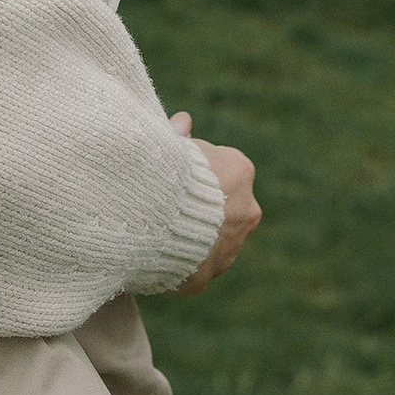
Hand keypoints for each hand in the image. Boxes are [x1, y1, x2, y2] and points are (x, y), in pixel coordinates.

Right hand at [169, 111, 259, 293]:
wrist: (149, 217)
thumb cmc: (161, 170)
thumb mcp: (170, 143)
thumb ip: (179, 134)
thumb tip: (184, 119)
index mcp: (240, 171)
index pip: (220, 166)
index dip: (194, 168)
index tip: (173, 171)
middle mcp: (246, 211)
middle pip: (221, 204)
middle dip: (199, 204)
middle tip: (164, 199)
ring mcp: (229, 247)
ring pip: (211, 238)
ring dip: (192, 235)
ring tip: (157, 226)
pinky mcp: (206, 275)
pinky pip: (191, 265)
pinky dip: (177, 260)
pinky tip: (154, 249)